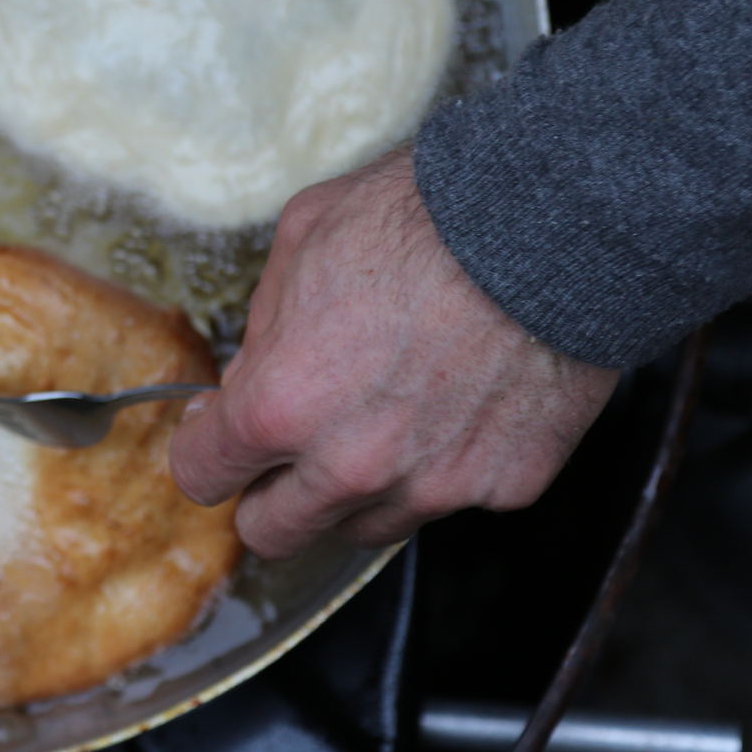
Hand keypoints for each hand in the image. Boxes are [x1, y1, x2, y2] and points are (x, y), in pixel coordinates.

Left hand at [170, 147, 618, 558]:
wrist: (552, 224)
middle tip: (283, 451)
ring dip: (352, 491)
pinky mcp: (503, 486)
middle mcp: (350, 467)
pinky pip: (450, 499)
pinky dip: (440, 467)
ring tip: (376, 421)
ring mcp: (431, 487)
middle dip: (265, 494)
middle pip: (273, 533)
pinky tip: (454, 404)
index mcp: (280, 407)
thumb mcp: (301, 241)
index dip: (203, 447)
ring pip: (361, 530)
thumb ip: (263, 330)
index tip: (217, 431)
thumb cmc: (423, 218)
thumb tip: (247, 379)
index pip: (200, 475)